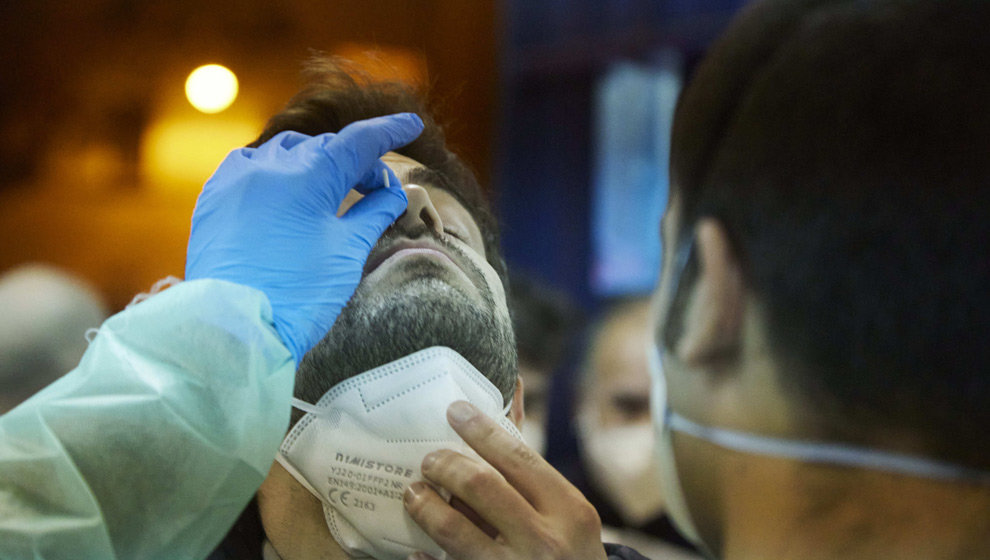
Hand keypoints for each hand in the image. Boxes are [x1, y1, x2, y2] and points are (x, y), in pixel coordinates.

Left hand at [185, 113, 422, 363]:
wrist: (236, 327)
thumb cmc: (299, 293)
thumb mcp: (347, 251)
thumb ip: (374, 212)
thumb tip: (392, 192)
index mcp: (308, 175)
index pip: (358, 141)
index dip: (388, 131)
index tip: (410, 123)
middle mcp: (270, 165)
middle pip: (325, 147)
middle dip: (354, 161)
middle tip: (375, 189)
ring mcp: (237, 178)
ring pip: (286, 151)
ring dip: (314, 161)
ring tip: (331, 189)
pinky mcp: (215, 196)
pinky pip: (251, 166)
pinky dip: (277, 170)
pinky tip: (287, 190)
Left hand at [404, 401, 607, 559]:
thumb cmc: (566, 547)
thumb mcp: (566, 508)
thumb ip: (530, 459)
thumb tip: (513, 386)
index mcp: (568, 510)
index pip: (518, 457)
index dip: (481, 430)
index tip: (454, 411)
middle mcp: (545, 541)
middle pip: (481, 486)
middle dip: (445, 465)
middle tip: (428, 460)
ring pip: (454, 530)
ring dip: (425, 505)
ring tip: (413, 493)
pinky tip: (416, 550)